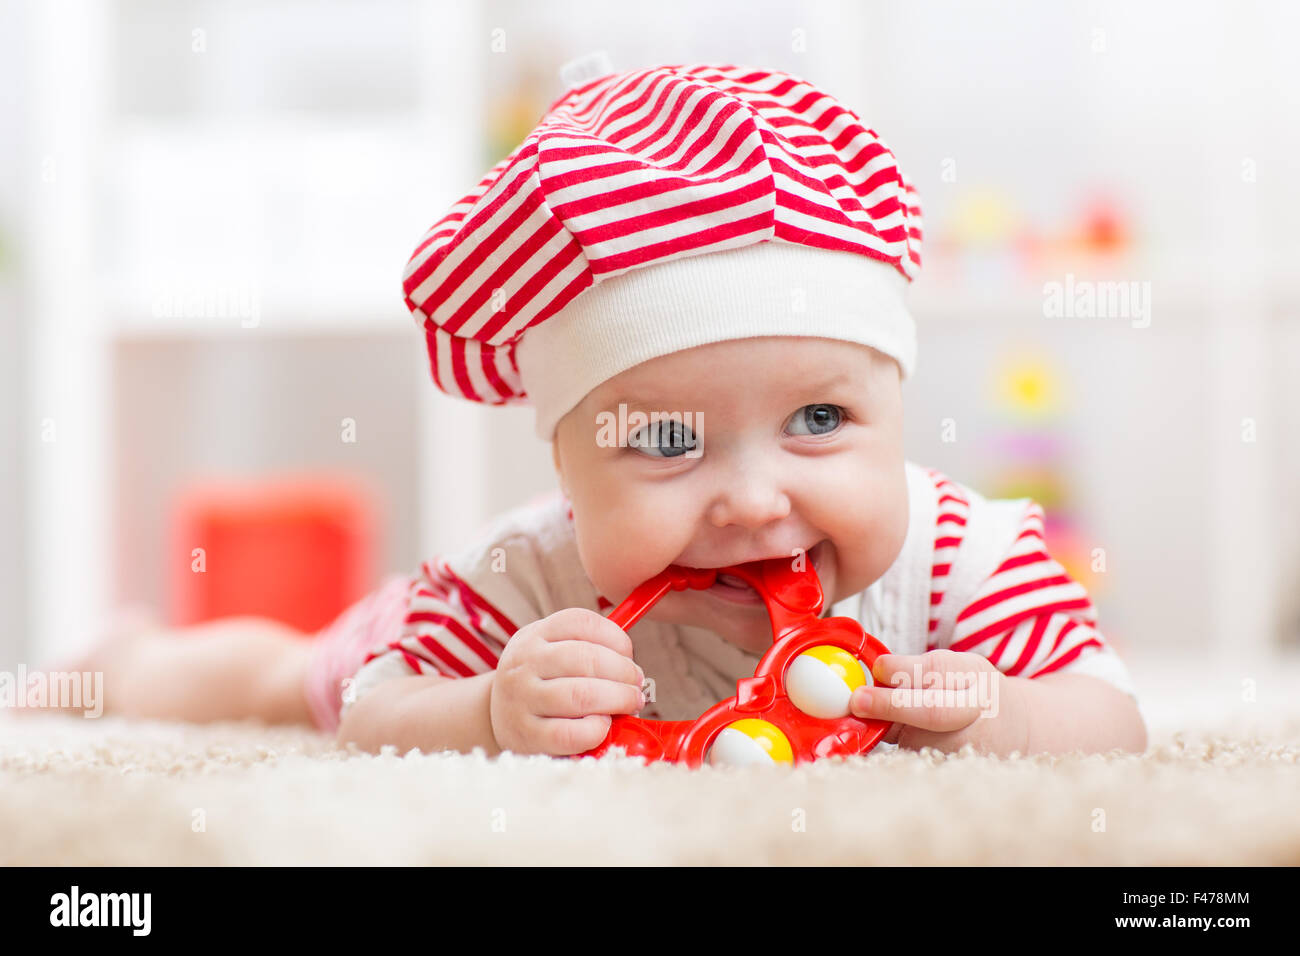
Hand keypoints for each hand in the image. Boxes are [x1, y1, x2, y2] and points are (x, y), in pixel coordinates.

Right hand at [489, 607, 645, 756]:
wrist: (498, 716)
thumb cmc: (542, 682)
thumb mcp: (552, 651)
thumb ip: (589, 649)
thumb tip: (633, 668)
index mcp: (534, 635)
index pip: (581, 623)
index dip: (616, 638)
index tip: (628, 654)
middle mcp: (524, 663)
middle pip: (586, 659)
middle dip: (624, 672)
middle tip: (637, 684)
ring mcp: (522, 700)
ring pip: (581, 695)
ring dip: (618, 699)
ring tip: (630, 703)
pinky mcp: (527, 736)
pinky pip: (571, 734)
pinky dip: (597, 729)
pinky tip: (603, 726)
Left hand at [849, 649, 1025, 754]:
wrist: (1016, 729)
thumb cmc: (971, 693)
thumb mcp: (955, 670)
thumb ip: (916, 675)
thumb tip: (868, 684)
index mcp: (974, 676)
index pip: (936, 671)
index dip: (902, 670)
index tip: (877, 668)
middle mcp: (976, 712)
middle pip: (932, 710)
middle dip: (890, 705)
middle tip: (858, 701)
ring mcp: (969, 745)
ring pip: (918, 738)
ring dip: (893, 728)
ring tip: (893, 720)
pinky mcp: (957, 768)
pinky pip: (918, 755)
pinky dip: (904, 745)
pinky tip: (913, 738)